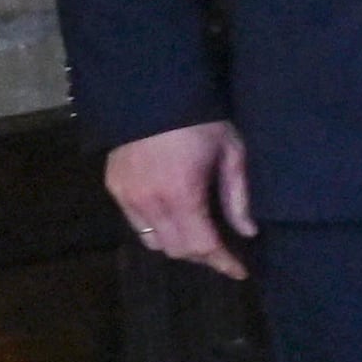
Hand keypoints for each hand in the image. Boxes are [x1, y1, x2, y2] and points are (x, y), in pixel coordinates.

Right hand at [108, 120, 255, 278]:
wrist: (152, 91)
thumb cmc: (201, 119)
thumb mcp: (231, 152)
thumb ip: (237, 195)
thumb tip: (247, 232)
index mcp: (181, 195)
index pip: (201, 246)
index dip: (222, 263)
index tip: (240, 271)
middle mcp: (149, 203)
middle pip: (176, 250)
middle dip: (202, 256)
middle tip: (223, 253)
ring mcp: (126, 196)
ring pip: (153, 241)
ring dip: (178, 245)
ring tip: (199, 237)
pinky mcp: (114, 187)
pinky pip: (136, 224)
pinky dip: (156, 230)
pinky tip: (174, 219)